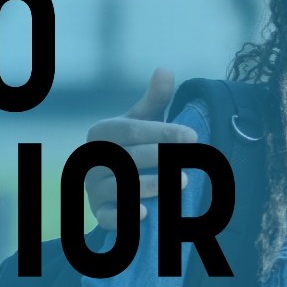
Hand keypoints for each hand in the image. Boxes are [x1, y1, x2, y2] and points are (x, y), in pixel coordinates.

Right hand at [85, 68, 195, 226]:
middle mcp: (93, 158)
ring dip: (151, 185)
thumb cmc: (134, 143)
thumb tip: (165, 70)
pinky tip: (146, 214)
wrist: (113, 178)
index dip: (164, 133)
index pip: (134, 130)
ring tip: (183, 183)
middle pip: (128, 158)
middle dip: (161, 159)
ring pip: (120, 186)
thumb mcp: (144, 120)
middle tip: (190, 161)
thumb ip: (155, 99)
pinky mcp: (98, 211)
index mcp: (103, 131)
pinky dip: (124, 216)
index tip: (194, 137)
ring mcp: (93, 186)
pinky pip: (107, 215)